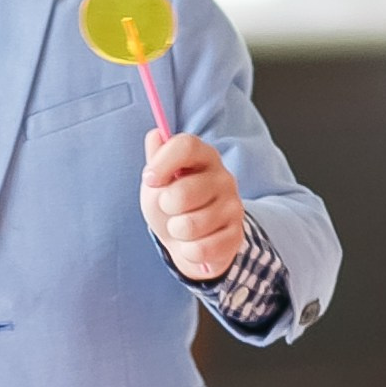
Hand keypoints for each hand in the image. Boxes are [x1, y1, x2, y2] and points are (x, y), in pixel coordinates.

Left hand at [141, 131, 246, 280]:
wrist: (187, 240)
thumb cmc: (171, 205)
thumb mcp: (157, 182)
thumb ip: (156, 160)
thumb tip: (155, 135)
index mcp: (203, 156)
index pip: (186, 146)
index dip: (163, 162)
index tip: (149, 179)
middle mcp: (224, 177)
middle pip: (183, 192)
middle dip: (165, 206)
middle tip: (169, 208)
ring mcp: (233, 207)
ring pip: (190, 225)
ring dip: (176, 232)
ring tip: (181, 227)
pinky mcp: (236, 235)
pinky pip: (201, 249)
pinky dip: (188, 251)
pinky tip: (193, 243)